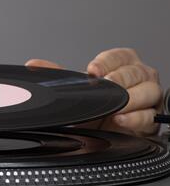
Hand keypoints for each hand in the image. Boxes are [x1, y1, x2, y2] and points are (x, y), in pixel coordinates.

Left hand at [25, 48, 162, 135]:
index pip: (121, 56)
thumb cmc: (96, 105)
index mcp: (122, 64)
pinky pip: (148, 116)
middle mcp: (139, 77)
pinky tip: (120, 119)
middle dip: (119, 79)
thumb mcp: (77, 88)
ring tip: (113, 106)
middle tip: (106, 86)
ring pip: (147, 92)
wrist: (104, 129)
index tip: (93, 70)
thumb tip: (34, 64)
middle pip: (136, 72)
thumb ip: (58, 74)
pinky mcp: (150, 117)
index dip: (107, 62)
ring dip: (129, 99)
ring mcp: (147, 96)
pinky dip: (134, 118)